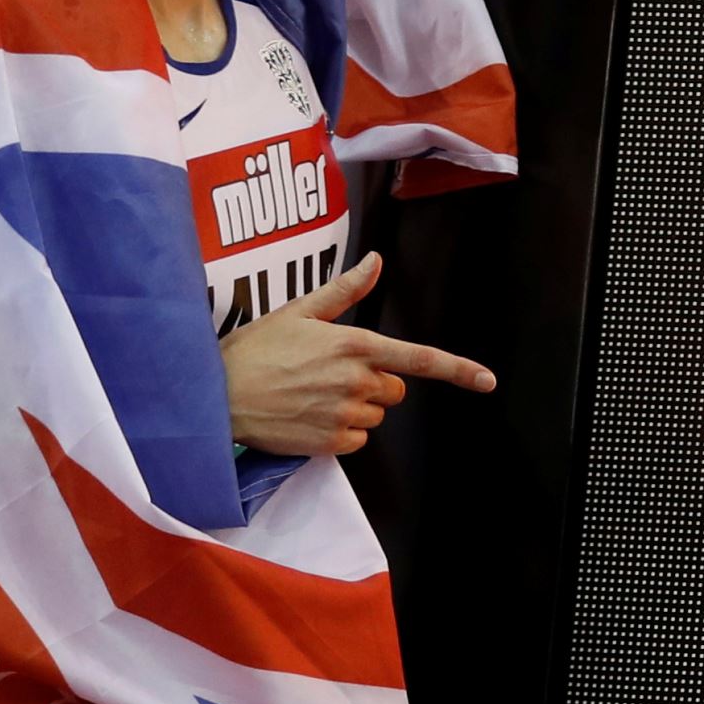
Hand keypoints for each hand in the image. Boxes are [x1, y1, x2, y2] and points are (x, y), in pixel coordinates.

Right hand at [221, 254, 496, 457]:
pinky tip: (308, 416)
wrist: (215, 395)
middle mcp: (357, 381)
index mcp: (355, 344)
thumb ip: (345, 290)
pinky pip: (357, 440)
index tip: (488, 381)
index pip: (419, 358)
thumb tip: (376, 260)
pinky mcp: (331, 443)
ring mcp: (345, 414)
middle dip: (374, 383)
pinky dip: (340, 432)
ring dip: (355, 407)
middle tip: (329, 374)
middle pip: (395, 389)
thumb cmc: (254, 349)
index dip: (458, 369)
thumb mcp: (298, 311)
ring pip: (376, 415)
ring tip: (311, 393)